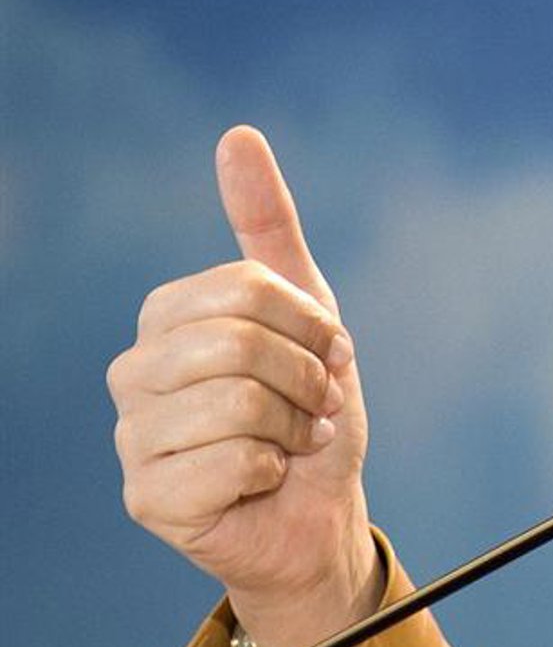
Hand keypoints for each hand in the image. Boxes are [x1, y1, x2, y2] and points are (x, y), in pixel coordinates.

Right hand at [109, 128, 379, 646]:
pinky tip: (265, 480)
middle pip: (237, 344)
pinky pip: (224, 465)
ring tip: (294, 443)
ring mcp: (132, 437)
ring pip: (233, 403)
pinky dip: (270, 471)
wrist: (318, 511)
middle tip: (316, 406)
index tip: (326, 352)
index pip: (245, 288)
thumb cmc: (308, 409)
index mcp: (167, 318)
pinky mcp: (146, 498)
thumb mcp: (307, 309)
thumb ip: (268, 224)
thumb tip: (237, 136)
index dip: (307, 323)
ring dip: (292, 427)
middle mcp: (135, 372)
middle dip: (304, 377)